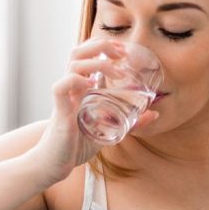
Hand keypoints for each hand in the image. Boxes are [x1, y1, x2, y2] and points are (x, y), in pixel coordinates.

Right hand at [32, 38, 159, 181]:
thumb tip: (154, 114)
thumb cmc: (77, 144)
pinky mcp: (60, 112)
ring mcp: (65, 98)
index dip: (103, 45)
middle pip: (78, 53)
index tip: (122, 48)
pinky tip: (91, 86)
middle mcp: (71, 88)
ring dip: (96, 63)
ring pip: (73, 65)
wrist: (54, 163)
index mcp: (80, 88)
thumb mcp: (108, 130)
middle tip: (120, 52)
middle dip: (99, 45)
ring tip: (115, 70)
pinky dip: (76, 81)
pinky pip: (62, 87)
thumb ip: (129, 122)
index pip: (86, 55)